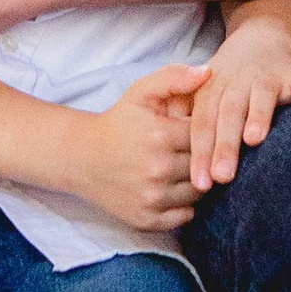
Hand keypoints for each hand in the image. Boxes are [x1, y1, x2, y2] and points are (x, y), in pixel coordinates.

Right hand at [79, 68, 203, 233]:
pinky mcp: (146, 219)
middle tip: (190, 150)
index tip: (193, 130)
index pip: (206, 136)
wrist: (82, 157)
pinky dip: (184, 206)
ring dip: (197, 182)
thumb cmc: (118, 122)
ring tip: (183, 168)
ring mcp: (152, 197)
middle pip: (204, 166)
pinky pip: (184, 216)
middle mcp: (157, 169)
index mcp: (160, 136)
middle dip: (202, 157)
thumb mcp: (141, 92)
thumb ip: (174, 77)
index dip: (203, 132)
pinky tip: (173, 188)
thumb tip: (208, 72)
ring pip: (198, 193)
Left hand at [187, 34, 290, 192]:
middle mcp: (237, 81)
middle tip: (223, 176)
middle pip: (229, 113)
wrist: (262, 40)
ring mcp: (265, 76)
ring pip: (260, 96)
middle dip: (225, 145)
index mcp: (211, 89)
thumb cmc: (229, 82)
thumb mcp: (204, 93)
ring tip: (254, 139)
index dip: (200, 152)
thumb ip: (188, 120)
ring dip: (257, 115)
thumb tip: (176, 162)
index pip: (202, 123)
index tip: (200, 183)